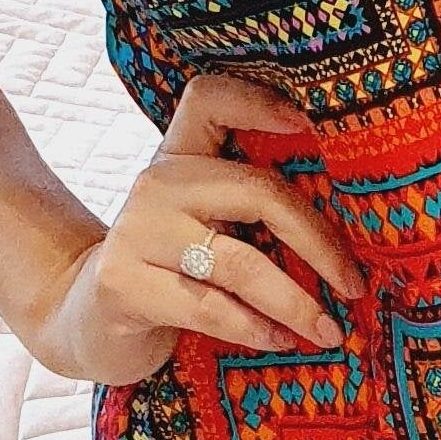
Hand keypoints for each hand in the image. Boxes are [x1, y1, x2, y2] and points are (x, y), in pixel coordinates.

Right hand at [24, 70, 363, 386]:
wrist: (86, 318)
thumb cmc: (169, 272)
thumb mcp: (205, 226)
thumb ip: (250, 210)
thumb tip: (350, 234)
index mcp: (181, 156)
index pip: (209, 97)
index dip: (259, 101)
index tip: (309, 123)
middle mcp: (157, 183)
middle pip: (258, 191)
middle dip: (319, 244)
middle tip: (354, 285)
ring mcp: (136, 231)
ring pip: (239, 262)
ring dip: (295, 302)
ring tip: (326, 331)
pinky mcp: (123, 283)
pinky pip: (209, 306)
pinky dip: (254, 328)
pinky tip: (278, 342)